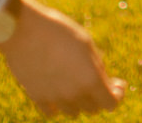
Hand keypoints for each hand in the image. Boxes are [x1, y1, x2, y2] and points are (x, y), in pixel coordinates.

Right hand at [0, 0, 124, 116]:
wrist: (23, 30)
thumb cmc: (58, 31)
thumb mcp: (86, 43)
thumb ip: (97, 66)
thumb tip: (102, 81)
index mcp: (90, 79)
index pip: (111, 103)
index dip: (117, 95)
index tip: (117, 84)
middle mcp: (73, 93)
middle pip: (93, 108)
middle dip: (98, 96)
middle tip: (98, 81)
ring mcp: (54, 97)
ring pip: (73, 112)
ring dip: (79, 102)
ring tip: (77, 85)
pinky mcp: (36, 97)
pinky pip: (52, 111)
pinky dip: (59, 105)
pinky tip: (59, 92)